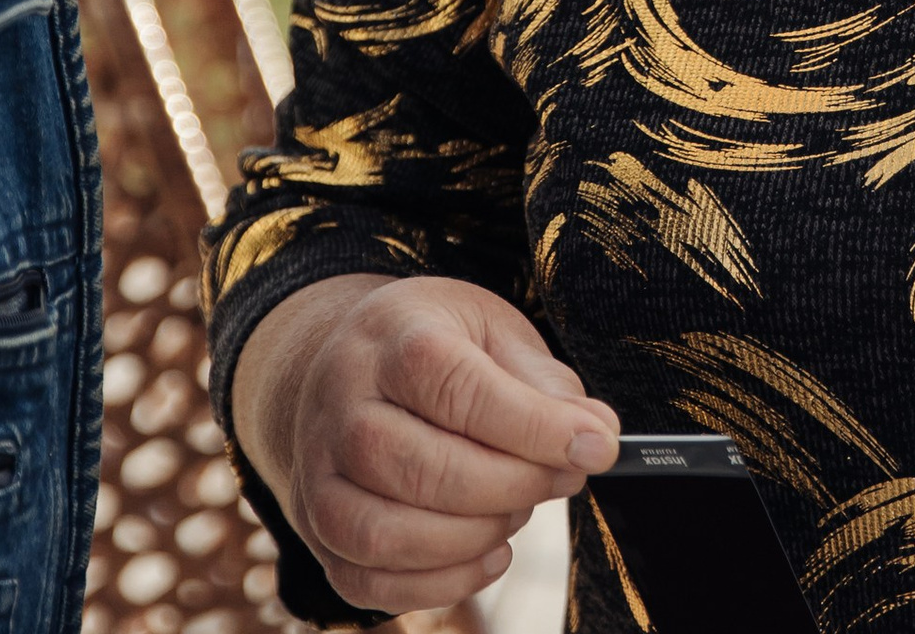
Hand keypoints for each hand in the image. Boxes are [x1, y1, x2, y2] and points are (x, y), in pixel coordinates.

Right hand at [231, 272, 619, 613]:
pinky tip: (488, 553)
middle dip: (514, 486)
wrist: (342, 363)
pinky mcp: (315, 531)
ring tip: (519, 511)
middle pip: (426, 469)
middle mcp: (343, 407)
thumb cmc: (434, 343)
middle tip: (563, 477)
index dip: (537, 427)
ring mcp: (318, 475)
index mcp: (394, 340)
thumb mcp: (492, 330)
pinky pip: (367, 581)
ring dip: (474, 539)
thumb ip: (546, 383)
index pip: (463, 392)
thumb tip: (596, 435)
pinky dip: (438, 585)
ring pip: (387, 535)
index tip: (599, 446)